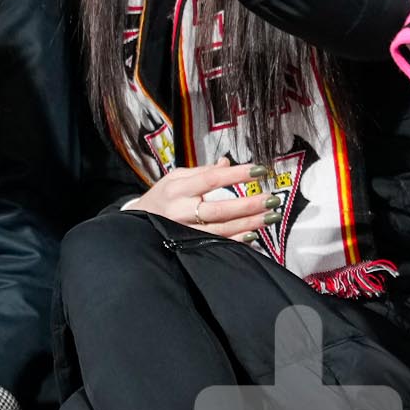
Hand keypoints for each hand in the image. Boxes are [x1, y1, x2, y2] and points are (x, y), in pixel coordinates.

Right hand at [127, 161, 279, 240]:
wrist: (137, 223)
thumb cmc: (162, 197)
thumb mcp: (176, 178)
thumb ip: (202, 171)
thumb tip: (226, 162)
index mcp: (178, 189)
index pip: (212, 179)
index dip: (237, 174)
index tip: (260, 171)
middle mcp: (180, 212)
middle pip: (219, 209)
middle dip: (249, 205)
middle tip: (271, 199)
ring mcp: (183, 232)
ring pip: (221, 230)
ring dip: (248, 224)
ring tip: (270, 216)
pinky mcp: (188, 247)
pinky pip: (216, 245)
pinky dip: (236, 242)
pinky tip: (253, 236)